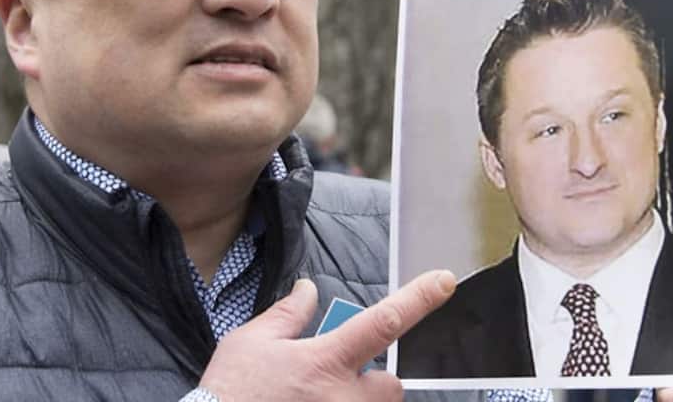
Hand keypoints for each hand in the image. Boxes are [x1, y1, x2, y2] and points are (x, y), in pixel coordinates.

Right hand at [198, 269, 455, 400]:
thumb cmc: (228, 394)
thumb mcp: (250, 343)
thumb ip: (287, 315)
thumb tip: (307, 290)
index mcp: (325, 362)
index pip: (384, 323)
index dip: (418, 300)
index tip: (445, 282)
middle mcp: (343, 399)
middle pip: (390, 387)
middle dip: (373, 384)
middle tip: (338, 386)